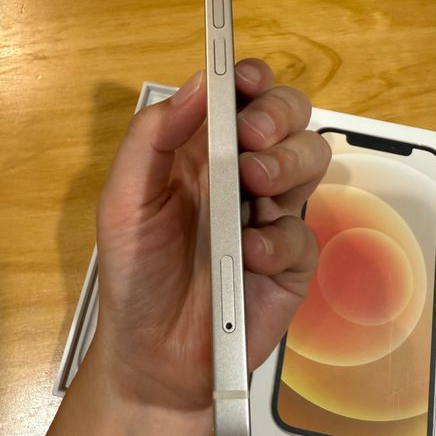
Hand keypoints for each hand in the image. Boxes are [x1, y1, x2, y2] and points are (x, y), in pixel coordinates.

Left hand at [93, 58, 330, 410]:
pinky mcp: (291, 262)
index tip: (248, 80)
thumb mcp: (124, 201)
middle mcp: (243, 179)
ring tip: (254, 188)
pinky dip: (280, 240)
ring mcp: (270, 218)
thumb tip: (198, 84)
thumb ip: (152, 139)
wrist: (154, 356)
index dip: (252, 80)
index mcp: (202, 157)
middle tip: (253, 139)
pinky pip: (304, 234)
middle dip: (279, 116)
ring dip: (288, 165)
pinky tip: (251, 257)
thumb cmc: (136, 275)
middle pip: (289, 120)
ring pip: (311, 162)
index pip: (242, 100)